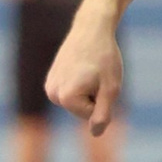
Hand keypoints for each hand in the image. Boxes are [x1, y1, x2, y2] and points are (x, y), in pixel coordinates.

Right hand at [45, 9, 124, 134]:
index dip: (103, 98)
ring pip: (77, 102)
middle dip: (94, 96)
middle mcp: (52, 94)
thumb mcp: (111, 89)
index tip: (101, 78)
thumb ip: (103, 115)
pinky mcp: (50, 80)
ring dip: (88, 90)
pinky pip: (72, 92)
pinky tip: (81, 67)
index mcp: (66, 98)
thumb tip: (95, 134)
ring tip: (90, 70)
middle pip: (82, 111)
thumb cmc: (105, 58)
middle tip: (97, 73)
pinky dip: (80, 83)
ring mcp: (49, 87)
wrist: (91, 28)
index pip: (92, 116)